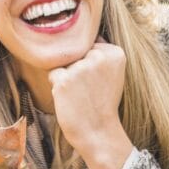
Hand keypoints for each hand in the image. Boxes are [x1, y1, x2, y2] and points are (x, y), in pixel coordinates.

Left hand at [48, 37, 126, 156]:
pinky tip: (71, 99)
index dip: (90, 64)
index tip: (99, 82)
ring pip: (64, 63)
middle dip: (77, 68)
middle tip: (89, 90)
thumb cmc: (102, 103)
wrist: (98, 132)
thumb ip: (100, 54)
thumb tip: (80, 37)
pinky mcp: (64, 80)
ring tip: (80, 95)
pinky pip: (53, 74)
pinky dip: (58, 87)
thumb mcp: (113, 74)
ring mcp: (81, 67)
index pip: (90, 46)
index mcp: (115, 52)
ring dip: (67, 77)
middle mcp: (99, 56)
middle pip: (75, 52)